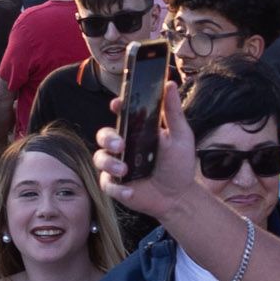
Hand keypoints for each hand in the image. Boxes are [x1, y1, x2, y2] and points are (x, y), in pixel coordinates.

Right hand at [91, 74, 194, 217]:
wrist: (178, 196)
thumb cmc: (178, 164)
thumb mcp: (180, 136)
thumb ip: (173, 112)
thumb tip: (170, 84)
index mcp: (137, 131)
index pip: (122, 114)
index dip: (117, 107)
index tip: (118, 104)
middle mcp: (123, 146)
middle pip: (103, 135)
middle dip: (108, 138)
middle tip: (121, 145)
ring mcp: (117, 165)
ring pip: (99, 158)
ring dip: (109, 164)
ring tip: (124, 171)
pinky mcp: (116, 185)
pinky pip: (107, 184)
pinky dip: (117, 189)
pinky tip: (130, 192)